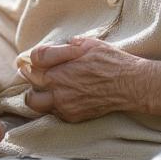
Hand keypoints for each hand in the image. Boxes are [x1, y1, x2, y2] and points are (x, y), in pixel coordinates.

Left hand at [16, 35, 146, 122]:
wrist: (130, 85)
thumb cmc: (111, 62)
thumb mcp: (89, 44)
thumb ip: (67, 45)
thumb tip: (55, 48)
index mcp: (61, 65)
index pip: (34, 58)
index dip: (31, 56)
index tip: (32, 58)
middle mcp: (58, 85)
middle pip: (30, 79)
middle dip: (30, 74)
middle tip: (32, 72)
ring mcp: (63, 103)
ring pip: (34, 101)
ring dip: (36, 93)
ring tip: (43, 88)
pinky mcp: (71, 115)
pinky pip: (51, 112)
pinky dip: (52, 105)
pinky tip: (61, 97)